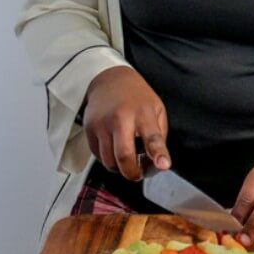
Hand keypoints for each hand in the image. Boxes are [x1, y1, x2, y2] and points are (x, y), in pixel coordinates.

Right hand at [82, 67, 169, 181]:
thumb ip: (159, 135)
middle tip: (138, 174)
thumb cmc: (136, 97)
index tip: (163, 165)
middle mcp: (120, 118)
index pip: (152, 137)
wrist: (109, 80)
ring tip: (126, 160)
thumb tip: (158, 162)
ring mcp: (102, 124)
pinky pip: (97, 155)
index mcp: (143, 113)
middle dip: (132, 173)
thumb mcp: (156, 109)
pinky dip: (107, 158)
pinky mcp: (90, 128)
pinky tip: (114, 149)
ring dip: (119, 168)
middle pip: (124, 156)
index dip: (158, 154)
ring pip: (109, 161)